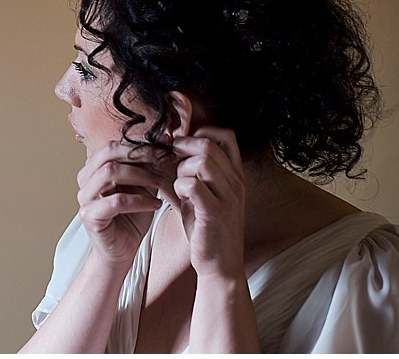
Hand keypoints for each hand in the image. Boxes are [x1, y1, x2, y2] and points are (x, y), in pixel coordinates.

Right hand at [75, 140, 176, 267]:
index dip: (139, 143)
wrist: (122, 252)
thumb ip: (148, 168)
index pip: (113, 145)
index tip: (165, 145)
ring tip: (161, 183)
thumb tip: (165, 141)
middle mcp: (85, 180)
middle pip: (108, 153)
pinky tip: (155, 204)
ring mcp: (85, 198)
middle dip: (139, 154)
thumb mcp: (143, 188)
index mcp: (94, 169)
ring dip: (141, 175)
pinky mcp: (90, 216)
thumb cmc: (131, 219)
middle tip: (163, 160)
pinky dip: (139, 200)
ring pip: (110, 173)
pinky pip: (116, 201)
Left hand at [171, 126, 245, 278]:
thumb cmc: (207, 229)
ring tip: (178, 183)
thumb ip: (189, 173)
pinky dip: (179, 185)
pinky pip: (193, 185)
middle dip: (183, 148)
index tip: (182, 145)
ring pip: (202, 162)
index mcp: (235, 175)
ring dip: (181, 168)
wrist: (220, 266)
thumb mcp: (201, 196)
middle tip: (171, 161)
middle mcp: (236, 183)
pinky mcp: (216, 213)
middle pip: (208, 145)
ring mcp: (229, 197)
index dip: (201, 132)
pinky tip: (179, 196)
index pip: (226, 135)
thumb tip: (163, 149)